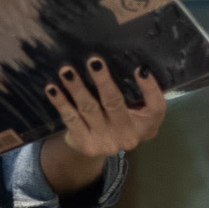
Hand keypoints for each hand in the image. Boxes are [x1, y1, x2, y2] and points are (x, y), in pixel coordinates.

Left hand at [45, 57, 166, 158]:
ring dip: (77, 88)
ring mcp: (106, 142)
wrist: (95, 146)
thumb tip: (136, 63)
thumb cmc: (118, 118)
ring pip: (89, 109)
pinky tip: (52, 88)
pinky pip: (70, 119)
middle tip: (93, 61)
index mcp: (147, 125)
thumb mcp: (136, 109)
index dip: (150, 88)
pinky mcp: (85, 144)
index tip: (140, 68)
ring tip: (66, 71)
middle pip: (115, 104)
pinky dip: (60, 102)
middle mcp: (129, 136)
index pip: (156, 107)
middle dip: (103, 81)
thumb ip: (138, 91)